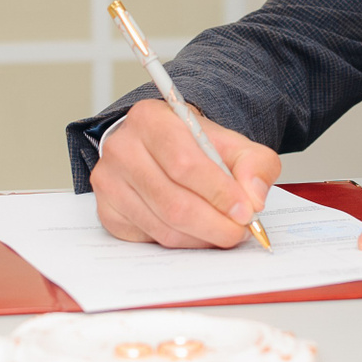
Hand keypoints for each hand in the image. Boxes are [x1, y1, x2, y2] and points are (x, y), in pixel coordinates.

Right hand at [89, 100, 281, 247]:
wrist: (159, 146)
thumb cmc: (193, 144)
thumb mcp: (230, 142)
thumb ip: (254, 164)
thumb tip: (253, 198)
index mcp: (150, 119)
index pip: (185, 164)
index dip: (218, 192)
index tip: (245, 211)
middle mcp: (122, 148)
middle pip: (173, 202)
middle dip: (214, 224)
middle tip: (239, 232)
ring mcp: (109, 181)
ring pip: (162, 226)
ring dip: (200, 237)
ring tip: (223, 232)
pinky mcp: (106, 210)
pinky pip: (149, 238)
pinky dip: (180, 242)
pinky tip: (196, 232)